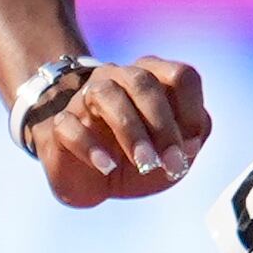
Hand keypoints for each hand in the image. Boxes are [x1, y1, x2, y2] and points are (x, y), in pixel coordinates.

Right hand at [26, 55, 212, 206]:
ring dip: (131, 131)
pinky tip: (106, 166)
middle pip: (143, 82)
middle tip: (171, 163)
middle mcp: (120, 77)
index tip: (191, 146)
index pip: (180, 75)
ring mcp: (86, 97)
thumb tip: (191, 142)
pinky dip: (90, 146)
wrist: (91, 177)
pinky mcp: (60, 123)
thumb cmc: (138, 156)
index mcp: (154, 78)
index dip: (191, 110)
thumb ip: (189, 142)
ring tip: (145, 164)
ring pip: (106, 94)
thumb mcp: (171, 153)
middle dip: (161, 125)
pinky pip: (70, 123)